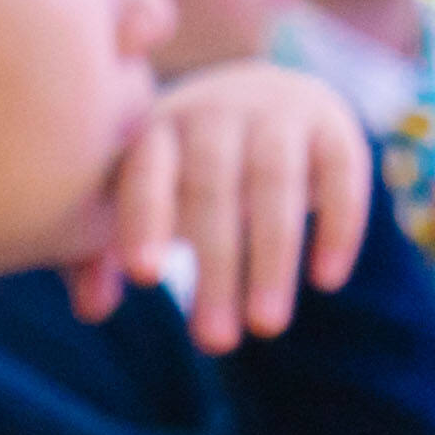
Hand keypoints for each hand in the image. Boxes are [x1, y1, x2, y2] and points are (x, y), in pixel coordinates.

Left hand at [64, 62, 375, 350]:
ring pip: (275, 182)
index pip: (145, 171)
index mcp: (158, 128)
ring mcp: (277, 113)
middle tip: (214, 342)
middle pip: (212, 188)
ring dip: (272, 258)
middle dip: (215, 267)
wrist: (260, 92)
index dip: (145, 219)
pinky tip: (326, 280)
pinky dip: (337, 225)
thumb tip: (92, 310)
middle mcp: (216, 112)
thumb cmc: (184, 166)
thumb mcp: (143, 195)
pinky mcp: (332, 126)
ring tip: (266, 327)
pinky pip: (342, 173)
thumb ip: (105, 250)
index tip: (146, 277)